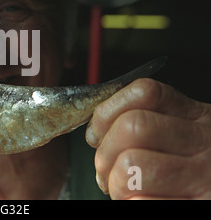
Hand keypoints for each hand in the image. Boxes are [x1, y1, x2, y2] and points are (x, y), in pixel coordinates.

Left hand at [86, 78, 210, 198]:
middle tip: (106, 170)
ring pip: (131, 163)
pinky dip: (130, 201)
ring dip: (116, 182)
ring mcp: (203, 176)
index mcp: (195, 116)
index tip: (96, 134)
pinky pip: (141, 200)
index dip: (108, 111)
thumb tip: (97, 134)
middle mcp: (203, 141)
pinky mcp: (199, 204)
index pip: (145, 92)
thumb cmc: (193, 172)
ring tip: (124, 189)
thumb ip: (147, 125)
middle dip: (105, 151)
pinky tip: (141, 199)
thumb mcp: (182, 136)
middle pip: (132, 126)